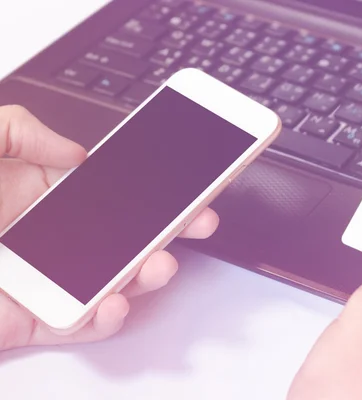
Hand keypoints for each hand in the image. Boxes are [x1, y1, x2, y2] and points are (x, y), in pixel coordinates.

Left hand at [0, 105, 218, 349]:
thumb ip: (23, 133)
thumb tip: (77, 154)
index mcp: (36, 193)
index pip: (108, 192)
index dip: (150, 189)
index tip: (182, 182)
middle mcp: (45, 236)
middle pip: (120, 236)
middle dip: (165, 230)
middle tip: (197, 219)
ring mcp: (38, 279)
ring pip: (107, 281)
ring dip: (144, 274)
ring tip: (162, 262)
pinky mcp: (24, 320)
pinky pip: (74, 323)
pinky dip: (102, 317)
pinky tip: (117, 299)